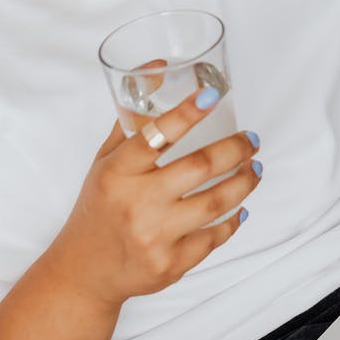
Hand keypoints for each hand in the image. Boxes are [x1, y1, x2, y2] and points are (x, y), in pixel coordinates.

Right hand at [49, 88, 261, 304]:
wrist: (85, 271)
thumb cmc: (99, 208)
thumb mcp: (105, 162)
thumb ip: (133, 121)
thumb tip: (159, 69)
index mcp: (116, 172)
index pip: (156, 134)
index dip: (188, 112)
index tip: (212, 94)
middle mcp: (135, 203)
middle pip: (199, 167)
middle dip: (235, 149)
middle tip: (250, 140)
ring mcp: (154, 236)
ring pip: (216, 202)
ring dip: (244, 182)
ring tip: (253, 169)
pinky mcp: (171, 265)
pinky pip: (214, 237)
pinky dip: (233, 220)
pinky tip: (240, 207)